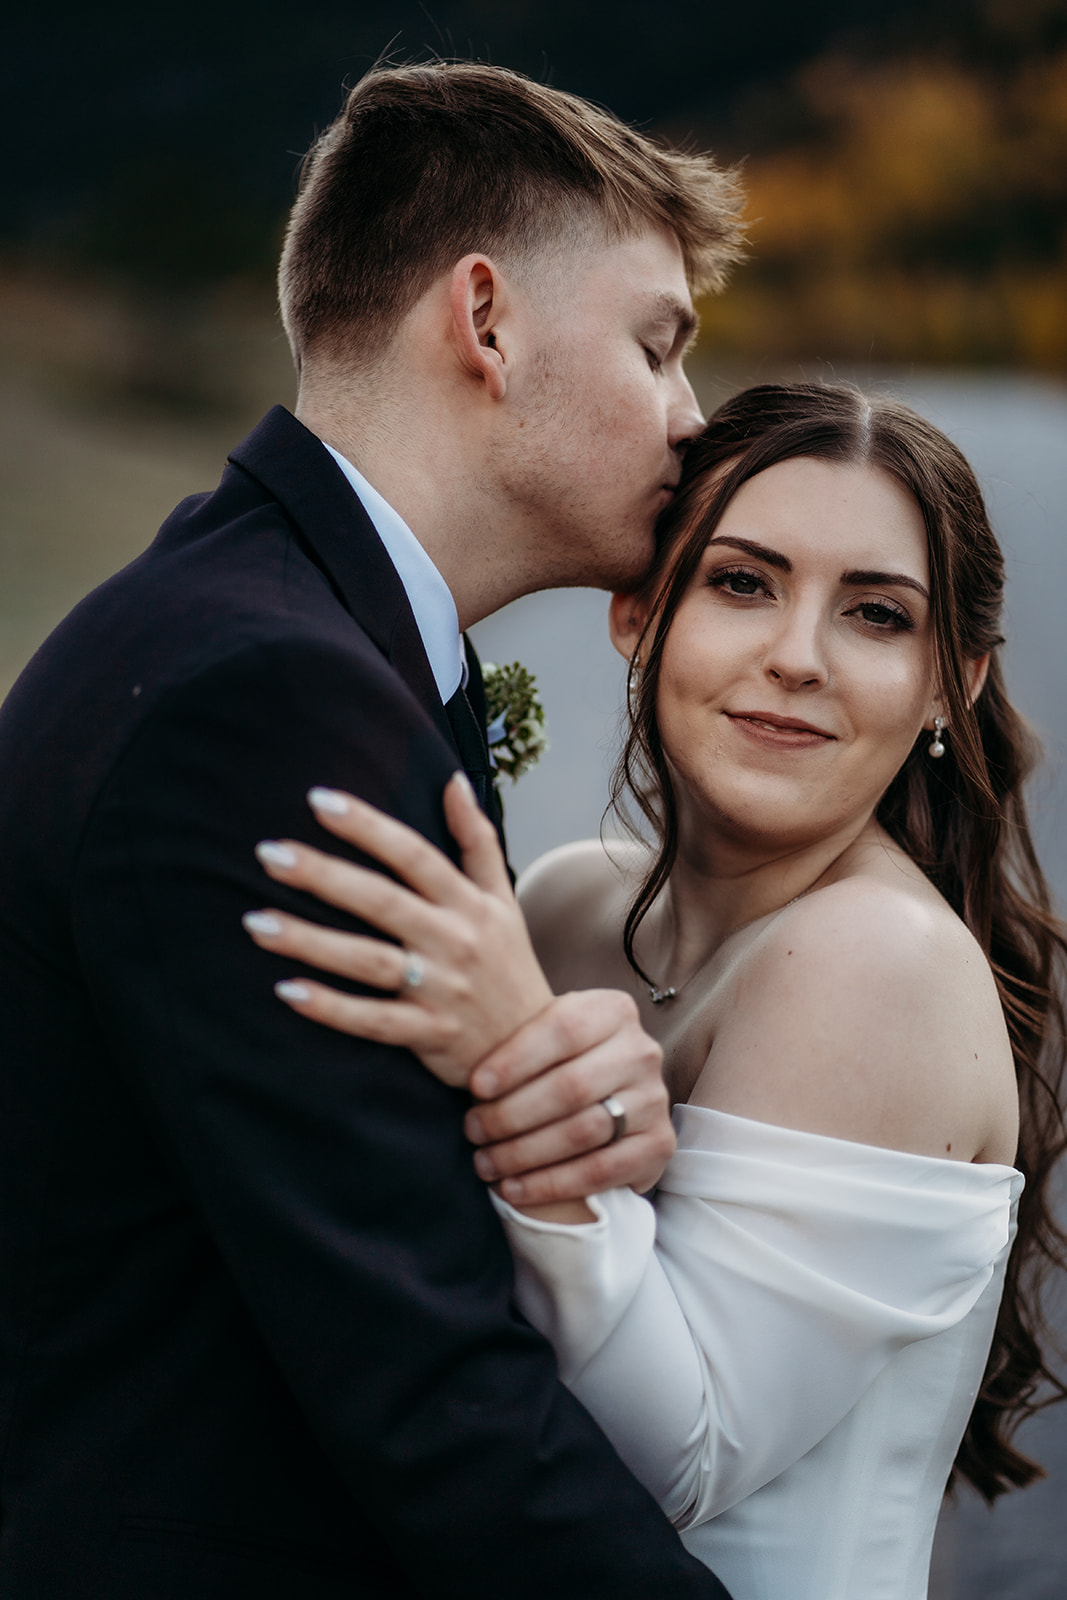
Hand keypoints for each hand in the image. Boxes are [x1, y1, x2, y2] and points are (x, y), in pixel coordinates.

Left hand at [245, 776, 674, 1212]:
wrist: (535, 1051)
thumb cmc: (508, 965)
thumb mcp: (503, 899)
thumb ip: (477, 841)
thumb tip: (455, 781)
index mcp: (468, 904)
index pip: (413, 855)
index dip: (367, 826)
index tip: (318, 800)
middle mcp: (455, 941)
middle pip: (382, 902)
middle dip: (324, 876)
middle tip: (268, 853)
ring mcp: (441, 990)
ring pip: (367, 961)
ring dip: (310, 942)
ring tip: (255, 922)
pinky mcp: (428, 1034)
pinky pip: (371, 1020)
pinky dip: (330, 1008)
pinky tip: (286, 990)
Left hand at [466, 989, 675, 1212]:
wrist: (608, 1098)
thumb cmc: (556, 1061)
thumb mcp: (543, 1033)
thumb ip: (514, 1034)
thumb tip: (457, 1055)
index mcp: (614, 1010)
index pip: (563, 1029)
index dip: (515, 1060)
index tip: (474, 1086)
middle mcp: (642, 1050)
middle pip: (571, 1086)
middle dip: (512, 1114)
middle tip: (472, 1130)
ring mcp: (654, 1098)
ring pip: (584, 1131)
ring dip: (525, 1153)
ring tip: (485, 1163)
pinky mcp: (659, 1145)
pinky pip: (602, 1170)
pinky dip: (552, 1184)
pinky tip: (515, 1188)